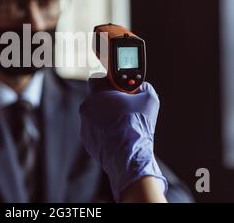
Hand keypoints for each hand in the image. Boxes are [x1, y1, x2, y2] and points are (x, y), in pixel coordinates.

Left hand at [79, 76, 166, 200]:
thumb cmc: (136, 126)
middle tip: (124, 105)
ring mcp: (85, 124)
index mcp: (98, 94)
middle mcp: (87, 107)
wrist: (129, 156)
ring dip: (106, 116)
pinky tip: (117, 135)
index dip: (110, 81)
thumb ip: (142, 87)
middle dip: (109, 99)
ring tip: (122, 124)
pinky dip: (103, 130)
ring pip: (95, 114)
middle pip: (97, 97)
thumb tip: (141, 87)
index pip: (98, 78)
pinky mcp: (86, 139)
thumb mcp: (148, 99)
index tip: (119, 86)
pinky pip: (94, 129)